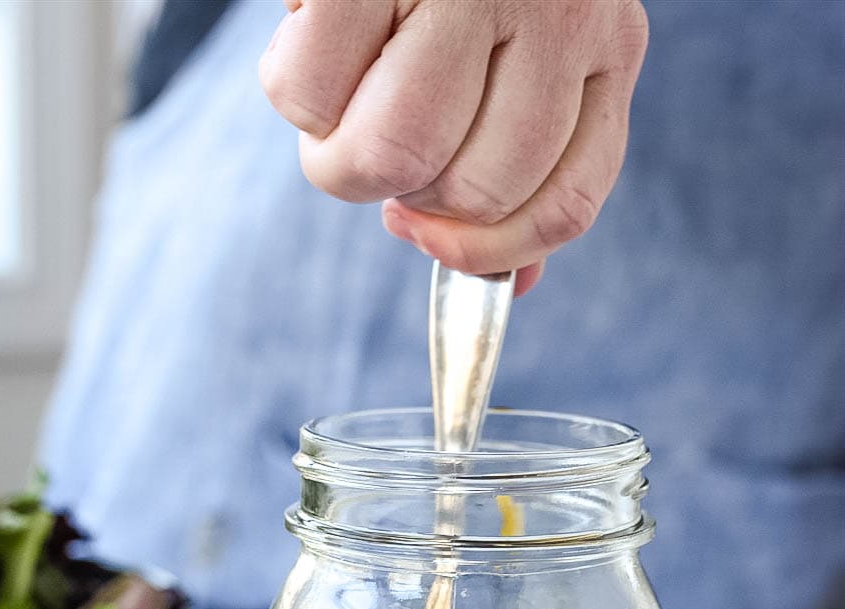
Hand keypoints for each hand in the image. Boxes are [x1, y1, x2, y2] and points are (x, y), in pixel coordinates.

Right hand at [260, 0, 647, 294]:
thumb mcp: (535, 55)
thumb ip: (530, 165)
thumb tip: (516, 289)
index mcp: (609, 48)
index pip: (562, 205)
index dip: (485, 251)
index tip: (421, 232)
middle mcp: (560, 13)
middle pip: (470, 189)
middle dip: (399, 191)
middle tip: (367, 135)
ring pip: (394, 152)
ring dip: (337, 155)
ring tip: (333, 96)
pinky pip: (308, 94)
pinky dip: (292, 90)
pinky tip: (310, 35)